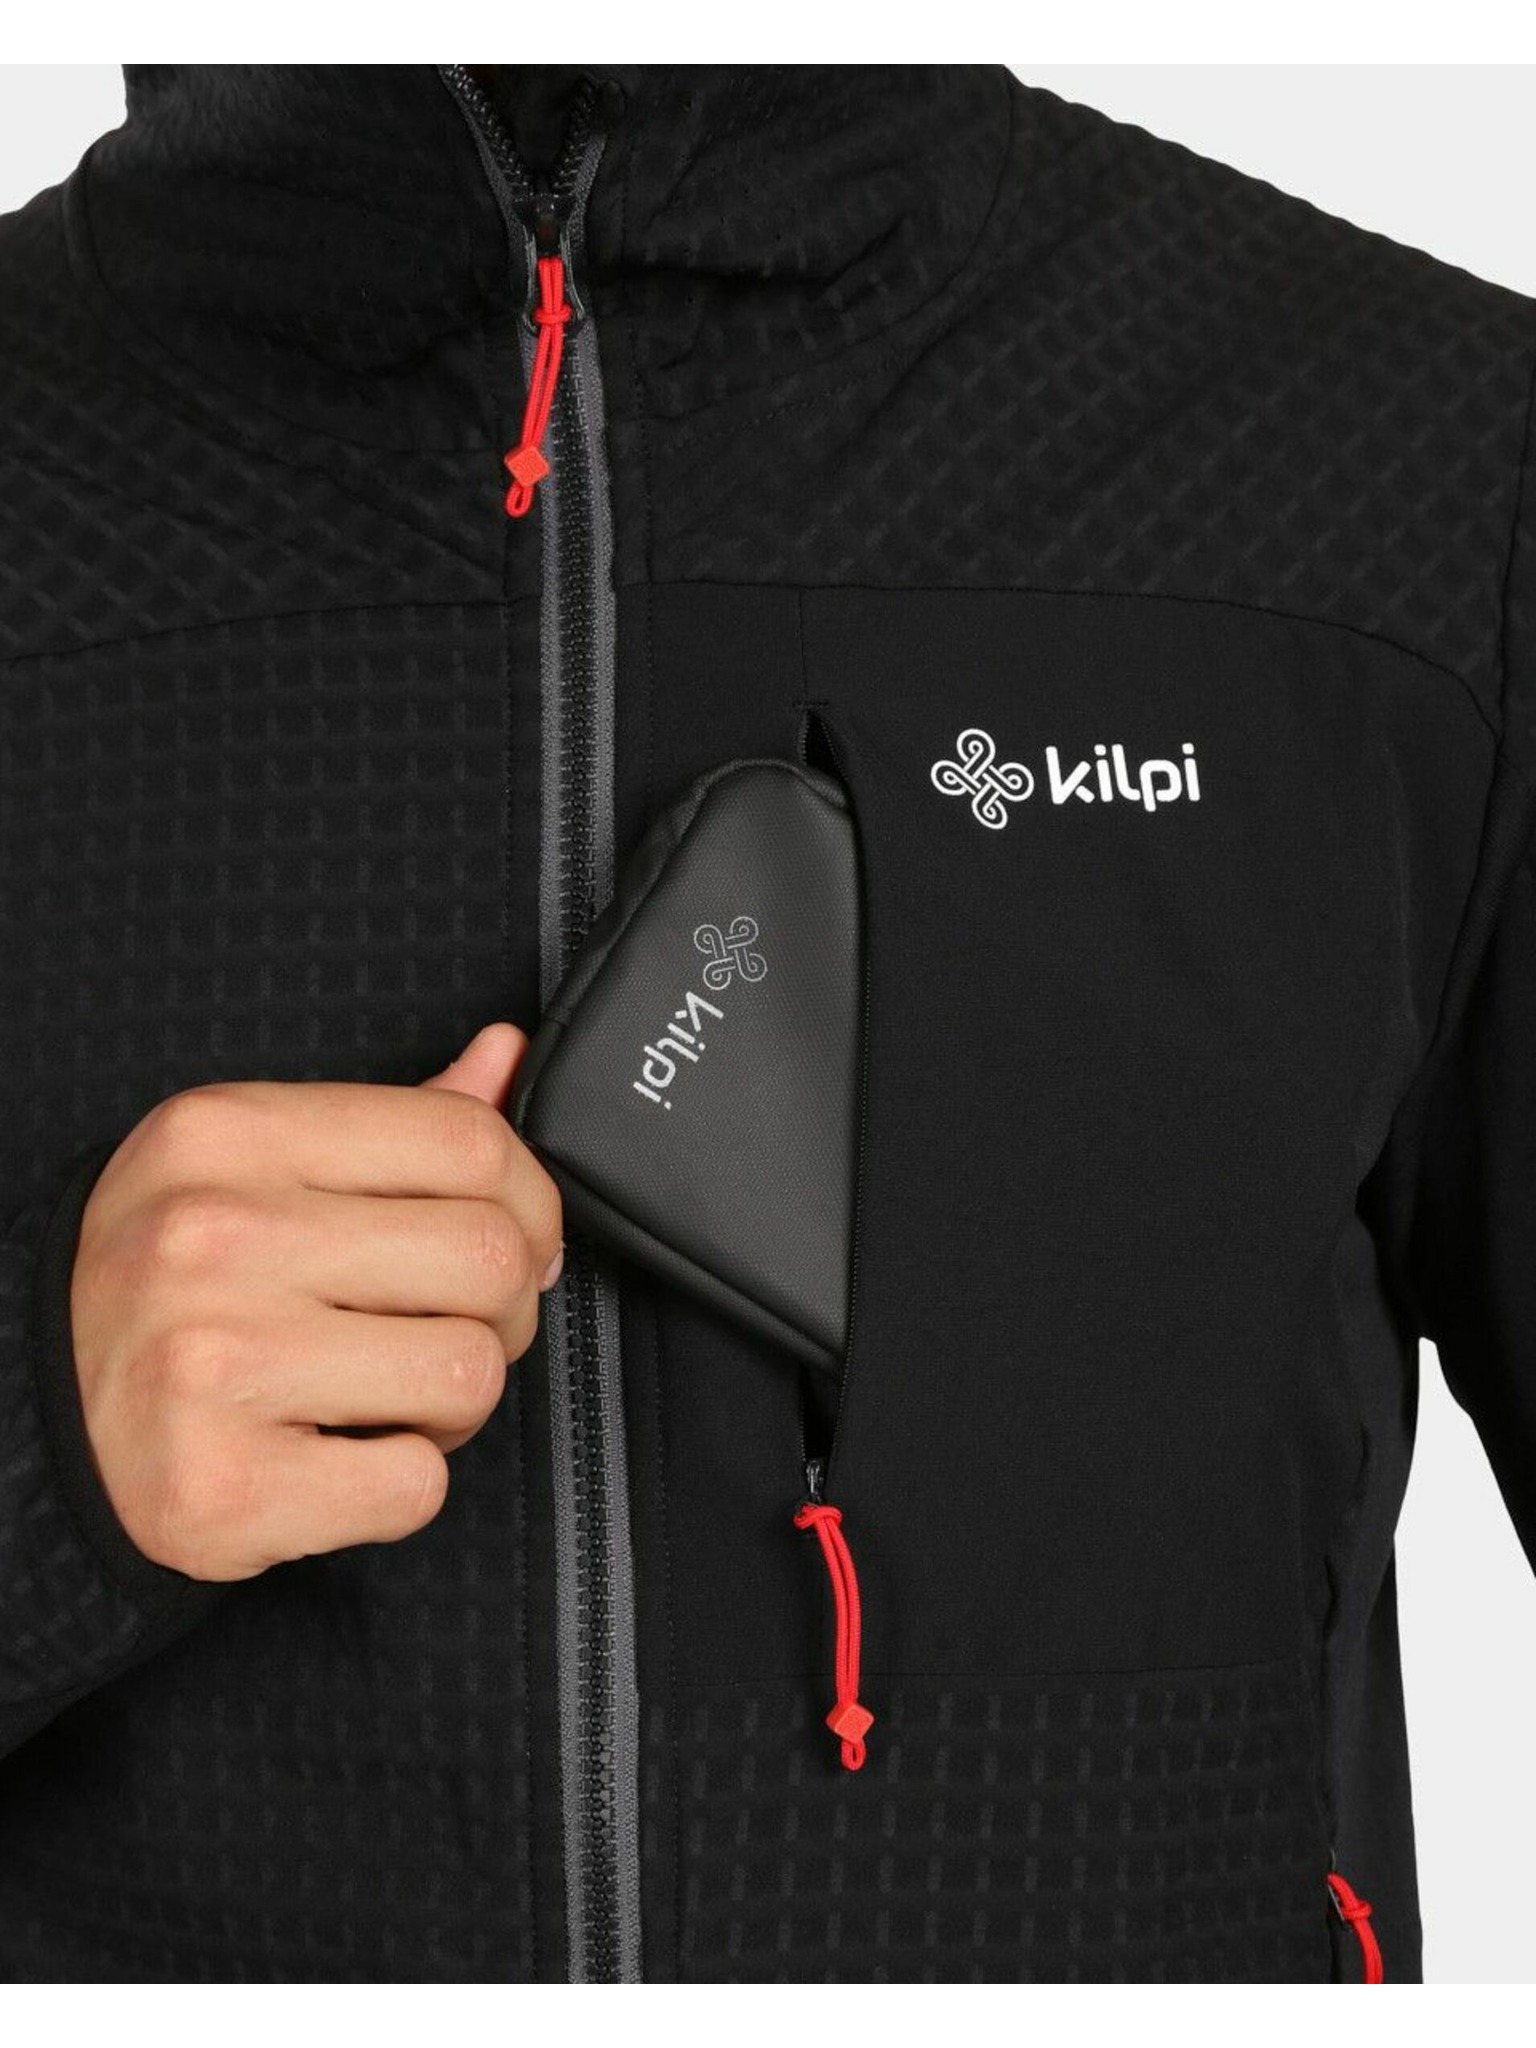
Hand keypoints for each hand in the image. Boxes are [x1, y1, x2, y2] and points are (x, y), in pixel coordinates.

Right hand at [71, 1024, 561, 1580]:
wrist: (34, 1417)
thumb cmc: (169, 1287)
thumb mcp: (254, 1168)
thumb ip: (393, 1122)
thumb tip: (502, 1058)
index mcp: (231, 1136)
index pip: (471, 1142)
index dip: (531, 1202)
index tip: (517, 1240)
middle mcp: (214, 1236)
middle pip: (488, 1259)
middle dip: (500, 1311)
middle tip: (441, 1329)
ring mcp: (211, 1362)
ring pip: (467, 1373)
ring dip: (451, 1405)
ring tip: (380, 1397)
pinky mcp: (221, 1485)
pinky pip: (415, 1486)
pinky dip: (398, 1487)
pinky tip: (335, 1458)